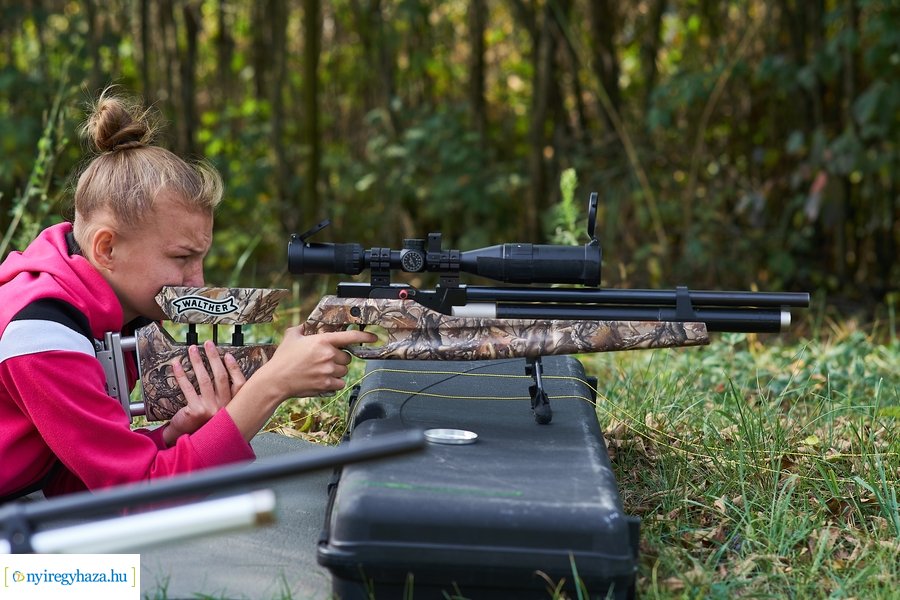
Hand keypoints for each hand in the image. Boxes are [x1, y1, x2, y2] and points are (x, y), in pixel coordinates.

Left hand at [163, 340, 246, 445]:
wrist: (190, 441)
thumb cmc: (205, 423)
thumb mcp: (221, 411)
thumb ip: (227, 397)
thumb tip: (226, 371)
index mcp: (233, 405)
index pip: (239, 383)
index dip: (233, 367)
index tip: (226, 355)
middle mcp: (224, 407)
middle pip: (220, 377)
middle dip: (213, 357)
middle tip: (208, 344)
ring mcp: (210, 409)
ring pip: (204, 379)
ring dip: (197, 362)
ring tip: (192, 350)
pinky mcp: (195, 410)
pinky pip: (188, 388)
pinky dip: (181, 375)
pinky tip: (177, 365)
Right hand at [259, 326, 377, 399]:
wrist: (275, 380)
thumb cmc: (282, 359)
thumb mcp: (291, 337)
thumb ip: (302, 328)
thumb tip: (306, 324)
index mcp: (322, 341)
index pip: (350, 337)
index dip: (364, 337)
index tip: (374, 338)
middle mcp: (328, 355)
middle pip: (347, 357)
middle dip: (340, 358)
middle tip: (325, 360)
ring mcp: (328, 371)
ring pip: (344, 370)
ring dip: (337, 370)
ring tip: (321, 370)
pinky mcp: (326, 384)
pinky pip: (340, 383)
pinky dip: (335, 382)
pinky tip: (323, 379)